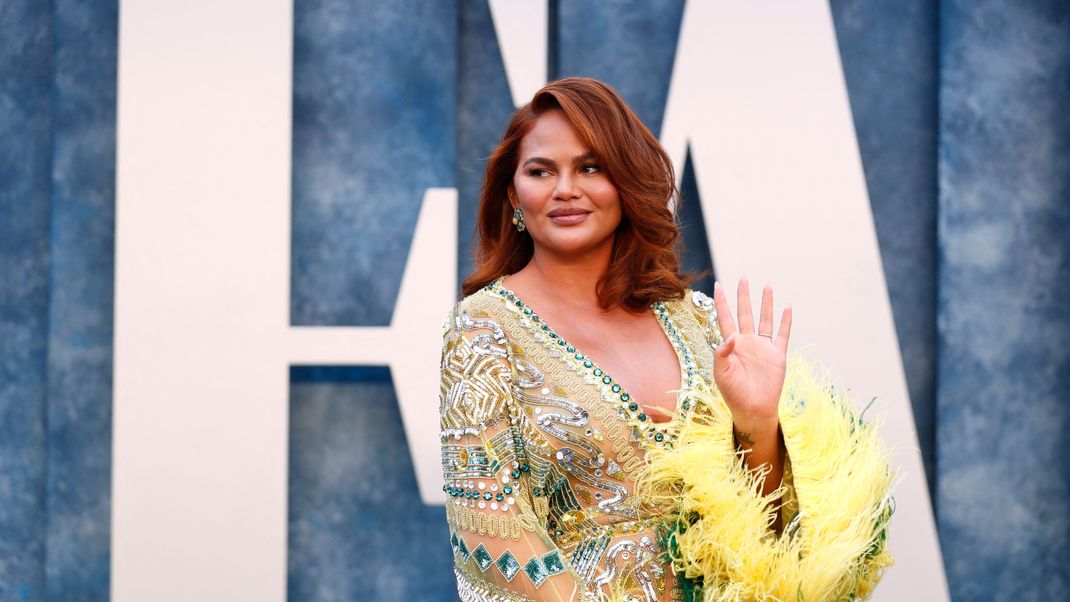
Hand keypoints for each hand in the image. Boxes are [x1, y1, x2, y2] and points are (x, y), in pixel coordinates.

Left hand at [711, 276, 791, 439]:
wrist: (753, 409)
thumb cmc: (733, 394)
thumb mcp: (721, 375)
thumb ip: (721, 355)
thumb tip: (730, 337)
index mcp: (730, 345)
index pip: (725, 317)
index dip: (721, 302)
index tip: (717, 285)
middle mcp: (747, 342)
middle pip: (745, 312)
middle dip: (744, 295)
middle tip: (743, 277)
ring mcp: (762, 347)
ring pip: (764, 319)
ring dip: (766, 303)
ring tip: (767, 285)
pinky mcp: (777, 355)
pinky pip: (782, 334)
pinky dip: (786, 321)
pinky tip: (787, 307)